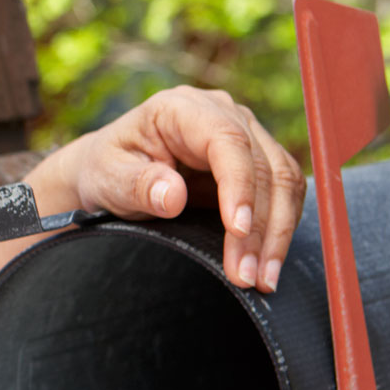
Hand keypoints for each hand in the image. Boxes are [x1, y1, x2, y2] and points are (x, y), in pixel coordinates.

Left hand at [0, 86, 305, 292]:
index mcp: (182, 109)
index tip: (237, 229)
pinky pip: (283, 194)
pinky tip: (268, 263)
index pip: (227, 140)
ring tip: (262, 280)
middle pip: (263, 166)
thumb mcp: (108, 178)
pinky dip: (279, 230)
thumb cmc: (106, 170)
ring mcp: (246, 135)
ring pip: (283, 182)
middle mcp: (223, 114)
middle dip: (260, 226)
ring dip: (276, 234)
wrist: (110, 173)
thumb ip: (138, 184)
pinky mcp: (257, 162)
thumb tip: (173, 196)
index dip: (239, 185)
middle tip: (248, 276)